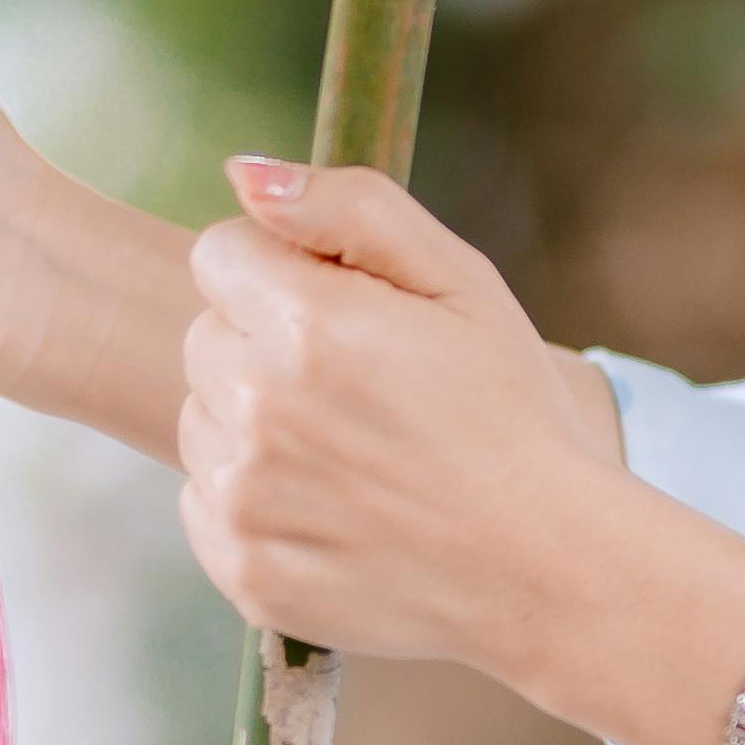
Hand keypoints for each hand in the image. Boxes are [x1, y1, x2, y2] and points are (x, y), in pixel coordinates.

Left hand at [177, 159, 635, 669]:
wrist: (543, 568)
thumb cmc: (509, 413)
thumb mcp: (460, 282)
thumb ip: (349, 207)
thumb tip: (242, 173)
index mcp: (308, 325)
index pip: (220, 254)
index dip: (282, 272)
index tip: (343, 312)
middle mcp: (258, 410)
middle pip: (206, 336)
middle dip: (264, 344)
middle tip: (356, 388)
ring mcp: (242, 499)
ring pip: (201, 419)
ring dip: (252, 422)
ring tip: (349, 452)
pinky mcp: (241, 570)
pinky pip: (204, 502)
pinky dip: (254, 500)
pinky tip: (332, 506)